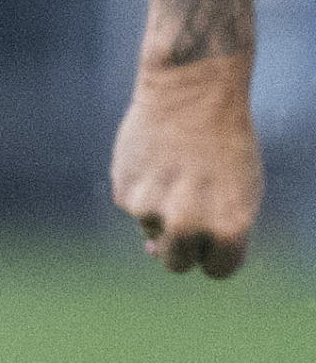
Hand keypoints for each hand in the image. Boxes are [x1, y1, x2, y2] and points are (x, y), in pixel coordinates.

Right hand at [113, 50, 263, 275]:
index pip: (219, 270)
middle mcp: (189, 224)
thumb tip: (154, 252)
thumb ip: (214, 230)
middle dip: (181, 247)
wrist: (192, 92)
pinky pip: (133, 207)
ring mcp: (152, 211)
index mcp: (229, 227)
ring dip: (160, 211)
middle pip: (177, 264)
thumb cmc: (225, 142)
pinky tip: (155, 161)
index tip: (213, 236)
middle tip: (186, 212)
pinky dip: (142, 190)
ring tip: (174, 171)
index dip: (216, 254)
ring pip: (152, 231)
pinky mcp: (123, 193)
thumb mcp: (240, 191)